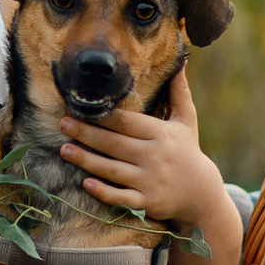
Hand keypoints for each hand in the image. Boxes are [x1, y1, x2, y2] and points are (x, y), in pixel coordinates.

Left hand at [57, 69, 229, 226]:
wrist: (201, 193)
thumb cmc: (188, 150)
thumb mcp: (186, 120)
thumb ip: (179, 92)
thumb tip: (180, 62)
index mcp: (161, 134)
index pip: (126, 122)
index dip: (102, 116)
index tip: (81, 107)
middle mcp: (155, 157)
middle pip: (114, 144)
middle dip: (86, 134)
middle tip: (62, 124)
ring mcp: (150, 181)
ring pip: (112, 170)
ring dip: (86, 160)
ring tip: (64, 149)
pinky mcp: (147, 202)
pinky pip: (121, 197)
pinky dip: (104, 192)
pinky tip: (85, 183)